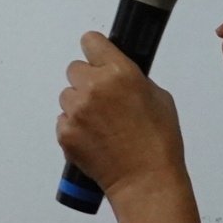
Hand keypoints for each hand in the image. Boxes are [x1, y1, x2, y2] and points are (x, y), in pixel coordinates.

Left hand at [55, 33, 186, 207]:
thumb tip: (116, 75)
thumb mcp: (158, 97)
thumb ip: (132, 78)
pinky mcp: (65, 132)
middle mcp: (93, 87)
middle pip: (74, 69)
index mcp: (119, 72)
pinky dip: (74, 128)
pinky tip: (94, 139)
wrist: (145, 180)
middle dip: (86, 81)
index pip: (91, 42)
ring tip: (101, 125)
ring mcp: (76, 111)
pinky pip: (63, 120)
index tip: (98, 59)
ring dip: (79, 106)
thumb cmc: (159, 141)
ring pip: (67, 96)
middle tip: (104, 101)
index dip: (95, 52)